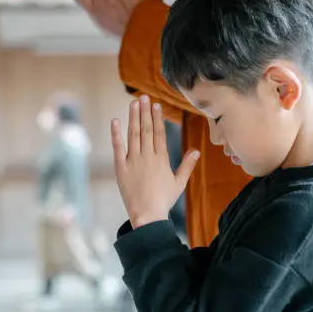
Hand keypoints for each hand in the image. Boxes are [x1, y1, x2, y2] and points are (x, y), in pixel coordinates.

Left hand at [111, 95, 199, 228]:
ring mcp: (133, 161)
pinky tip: (116, 121)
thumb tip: (196, 150)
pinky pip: (118, 147)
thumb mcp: (179, 182)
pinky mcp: (121, 167)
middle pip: (146, 129)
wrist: (147, 215)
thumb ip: (187, 165)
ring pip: (133, 134)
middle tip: (143, 96)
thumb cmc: (164, 200)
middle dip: (145, 111)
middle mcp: (147, 156)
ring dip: (133, 117)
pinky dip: (116, 133)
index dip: (157, 117)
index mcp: (161, 159)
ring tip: (133, 103)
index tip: (156, 105)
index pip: (159, 133)